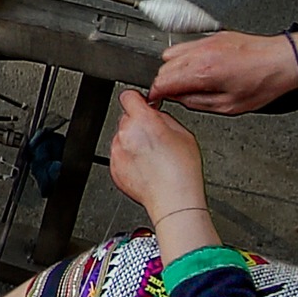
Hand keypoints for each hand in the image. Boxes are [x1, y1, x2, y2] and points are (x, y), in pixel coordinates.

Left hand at [108, 88, 207, 224]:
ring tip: (153, 157)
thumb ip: (163, 117)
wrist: (173, 199)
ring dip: (133, 142)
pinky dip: (129, 158)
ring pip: (122, 138)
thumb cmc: (182, 170)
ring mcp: (117, 152)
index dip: (137, 99)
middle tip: (155, 138)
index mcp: (143, 122)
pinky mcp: (113, 168)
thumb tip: (154, 113)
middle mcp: (125, 135)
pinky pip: (119, 155)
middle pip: (126, 119)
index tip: (141, 104)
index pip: (128, 96)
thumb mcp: (184, 133)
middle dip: (138, 124)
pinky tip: (146, 167)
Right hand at [152, 28, 297, 116]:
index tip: (156, 99)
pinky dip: (185, 58)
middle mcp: (201, 53)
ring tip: (188, 81)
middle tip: (176, 94)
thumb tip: (179, 99)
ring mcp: (206, 42)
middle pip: (163, 68)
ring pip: (171, 54)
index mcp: (203, 72)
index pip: (162, 82)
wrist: (285, 60)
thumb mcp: (229, 106)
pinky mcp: (213, 37)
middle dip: (165, 83)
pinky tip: (198, 69)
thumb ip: (197, 103)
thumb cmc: (264, 82)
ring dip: (173, 69)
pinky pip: (186, 46)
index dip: (156, 94)